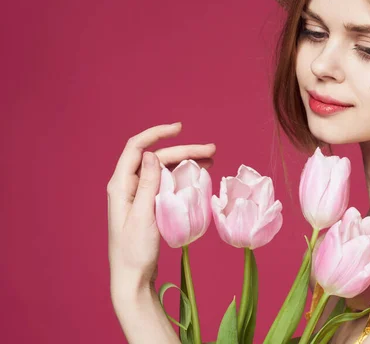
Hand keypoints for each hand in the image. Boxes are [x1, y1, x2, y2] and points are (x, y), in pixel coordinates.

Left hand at [107, 122, 215, 298]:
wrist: (133, 278)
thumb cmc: (134, 251)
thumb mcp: (142, 217)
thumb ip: (147, 185)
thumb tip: (150, 155)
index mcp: (121, 185)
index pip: (136, 148)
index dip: (156, 133)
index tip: (179, 129)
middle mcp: (129, 186)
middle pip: (156, 158)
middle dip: (183, 151)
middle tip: (211, 151)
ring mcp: (140, 195)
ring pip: (164, 170)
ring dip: (186, 163)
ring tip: (211, 161)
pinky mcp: (149, 205)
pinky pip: (167, 184)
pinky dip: (183, 177)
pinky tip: (199, 177)